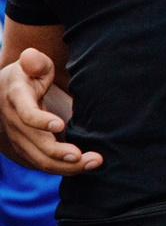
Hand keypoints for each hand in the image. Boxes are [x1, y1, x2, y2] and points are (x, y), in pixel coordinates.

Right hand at [0, 49, 101, 172]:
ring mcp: (22, 140)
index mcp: (17, 99)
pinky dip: (67, 168)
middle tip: (88, 156)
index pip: (25, 114)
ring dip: (69, 166)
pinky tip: (88, 165)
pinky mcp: (30, 150)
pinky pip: (47, 165)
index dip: (40, 121)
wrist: (9, 93)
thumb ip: (35, 62)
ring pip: (43, 160)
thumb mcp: (31, 65)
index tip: (60, 125)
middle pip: (37, 145)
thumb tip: (31, 58)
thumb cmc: (28, 76)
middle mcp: (17, 124)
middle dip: (62, 153)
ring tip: (96, 162)